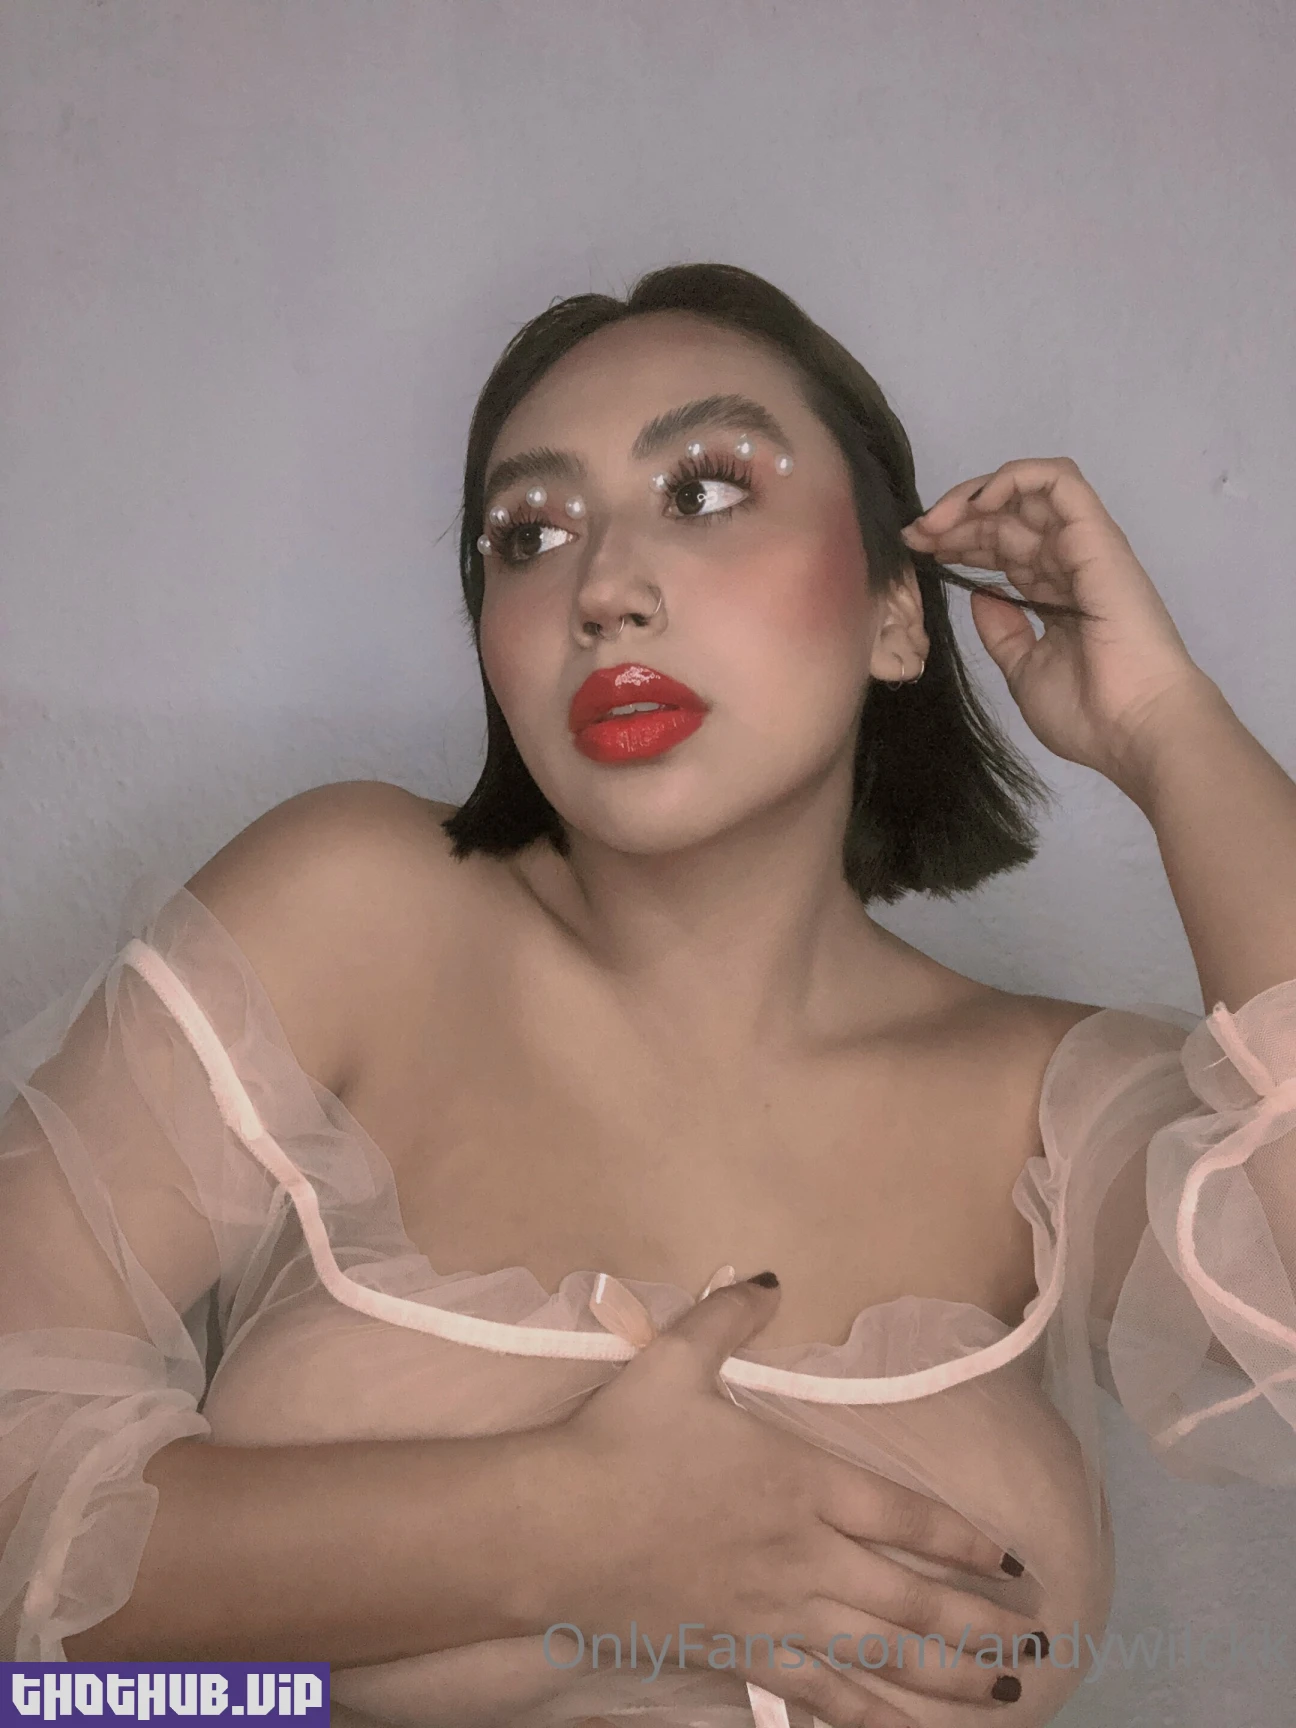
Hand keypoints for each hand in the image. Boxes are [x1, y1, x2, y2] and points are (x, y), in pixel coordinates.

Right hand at [529, 1278, 1049, 1727]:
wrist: (554, 1528)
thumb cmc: (619, 1442)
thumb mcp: (673, 1359)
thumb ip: (730, 1317)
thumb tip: (771, 1279)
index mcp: (800, 1482)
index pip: (904, 1516)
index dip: (964, 1542)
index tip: (1010, 1563)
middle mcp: (804, 1555)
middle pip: (911, 1598)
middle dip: (978, 1622)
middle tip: (1034, 1640)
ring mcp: (774, 1613)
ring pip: (880, 1656)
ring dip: (947, 1678)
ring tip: (1001, 1693)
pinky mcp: (738, 1655)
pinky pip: (819, 1695)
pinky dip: (867, 1718)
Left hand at [900, 457, 1209, 785]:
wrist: (1132, 729)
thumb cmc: (1085, 713)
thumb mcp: (1024, 670)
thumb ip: (1003, 630)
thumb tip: (981, 595)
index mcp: (1054, 593)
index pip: (1002, 546)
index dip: (957, 541)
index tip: (917, 553)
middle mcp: (1069, 562)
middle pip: (1007, 517)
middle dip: (954, 519)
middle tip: (914, 538)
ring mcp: (1084, 546)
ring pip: (1027, 491)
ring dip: (976, 496)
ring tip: (937, 523)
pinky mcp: (1095, 535)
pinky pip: (1057, 482)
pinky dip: (1013, 479)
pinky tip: (977, 504)